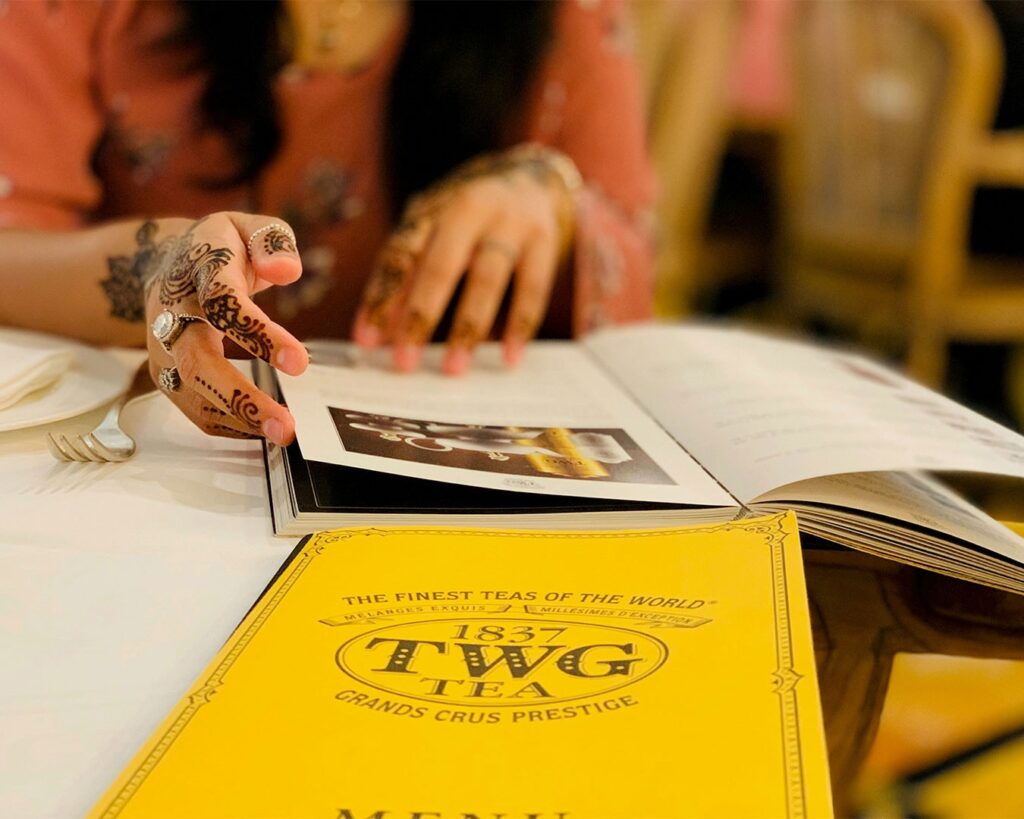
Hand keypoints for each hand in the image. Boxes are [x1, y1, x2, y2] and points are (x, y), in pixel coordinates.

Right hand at [142, 213, 308, 444]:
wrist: (165, 262)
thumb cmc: (220, 247)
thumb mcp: (248, 225)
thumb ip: (272, 240)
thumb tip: (287, 270)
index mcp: (200, 271)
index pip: (224, 303)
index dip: (259, 333)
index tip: (300, 363)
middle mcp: (174, 312)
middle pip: (197, 361)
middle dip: (241, 397)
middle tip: (285, 424)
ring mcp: (164, 346)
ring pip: (190, 391)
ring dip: (235, 418)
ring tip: (280, 434)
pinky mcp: (165, 372)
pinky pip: (191, 406)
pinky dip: (225, 424)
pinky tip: (260, 429)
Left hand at [352, 145, 577, 374]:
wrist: (533, 178)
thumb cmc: (469, 220)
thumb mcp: (434, 234)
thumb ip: (409, 277)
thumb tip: (383, 334)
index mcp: (433, 209)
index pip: (400, 255)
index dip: (381, 299)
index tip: (366, 342)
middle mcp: (470, 209)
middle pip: (441, 266)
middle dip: (420, 317)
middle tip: (404, 362)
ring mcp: (510, 223)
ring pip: (487, 279)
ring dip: (468, 327)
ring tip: (454, 368)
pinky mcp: (545, 240)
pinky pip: (533, 288)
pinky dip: (521, 324)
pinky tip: (509, 357)